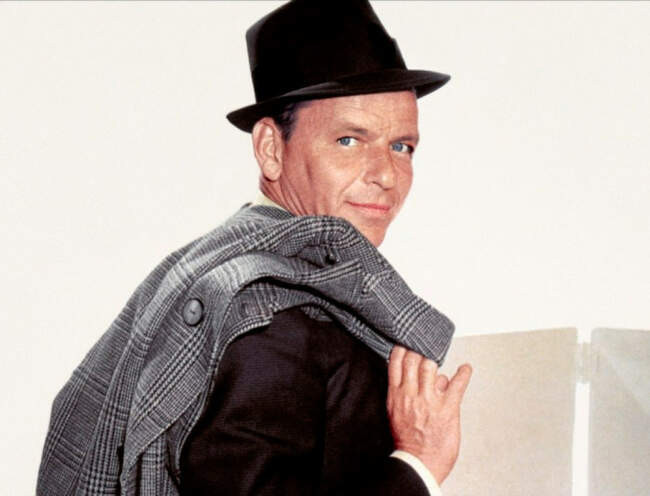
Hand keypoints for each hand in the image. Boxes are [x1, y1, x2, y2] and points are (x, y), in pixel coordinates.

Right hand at [387, 346, 471, 484]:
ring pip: (431, 367)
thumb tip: (417, 377)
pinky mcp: (448, 408)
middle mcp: (411, 395)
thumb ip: (404, 393)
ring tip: (439, 358)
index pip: (396, 363)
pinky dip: (464, 374)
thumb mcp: (396, 414)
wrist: (418, 463)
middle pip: (414, 360)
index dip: (403, 349)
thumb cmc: (408, 441)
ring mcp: (430, 400)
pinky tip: (466, 368)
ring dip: (436, 361)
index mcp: (396, 396)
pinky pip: (457, 384)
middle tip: (425, 347)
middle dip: (420, 350)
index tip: (407, 342)